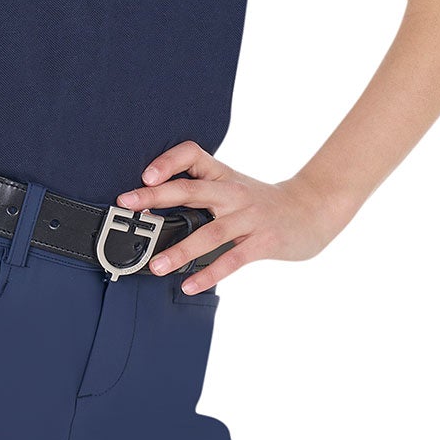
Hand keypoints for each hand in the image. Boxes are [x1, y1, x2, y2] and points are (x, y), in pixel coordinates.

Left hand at [114, 140, 341, 295]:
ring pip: (209, 232)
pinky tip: (190, 285)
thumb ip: (203, 193)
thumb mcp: (234, 188)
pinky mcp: (263, 241)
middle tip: (127, 204)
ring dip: (179, 250)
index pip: (192, 154)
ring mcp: (250, 217)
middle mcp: (234, 192)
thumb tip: (155, 206)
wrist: (312, 210)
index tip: (145, 174)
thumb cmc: (263, 203)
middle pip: (191, 190)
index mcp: (223, 175)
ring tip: (155, 265)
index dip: (168, 161)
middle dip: (156, 196)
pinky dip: (209, 273)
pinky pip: (232, 259)